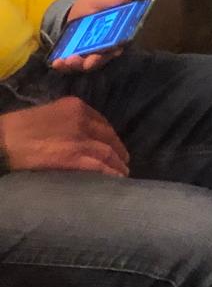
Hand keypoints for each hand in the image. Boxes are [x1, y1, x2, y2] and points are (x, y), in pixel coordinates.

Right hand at [0, 96, 129, 175]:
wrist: (4, 140)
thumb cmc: (20, 128)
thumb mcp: (50, 114)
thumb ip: (68, 120)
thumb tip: (79, 135)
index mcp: (76, 106)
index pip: (101, 122)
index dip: (110, 136)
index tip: (114, 146)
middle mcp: (83, 119)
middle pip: (108, 136)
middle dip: (118, 150)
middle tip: (124, 162)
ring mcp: (79, 138)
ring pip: (107, 152)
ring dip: (118, 164)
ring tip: (123, 174)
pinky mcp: (73, 157)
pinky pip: (99, 166)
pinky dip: (110, 173)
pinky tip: (116, 180)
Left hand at [51, 0, 133, 72]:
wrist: (74, 12)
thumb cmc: (93, 5)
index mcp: (115, 34)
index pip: (119, 43)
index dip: (117, 48)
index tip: (114, 51)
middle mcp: (104, 48)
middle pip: (102, 58)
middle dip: (95, 61)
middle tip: (88, 62)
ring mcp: (88, 55)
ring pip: (85, 64)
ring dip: (77, 65)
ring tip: (68, 61)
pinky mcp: (74, 58)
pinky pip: (69, 66)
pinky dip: (63, 66)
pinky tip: (57, 62)